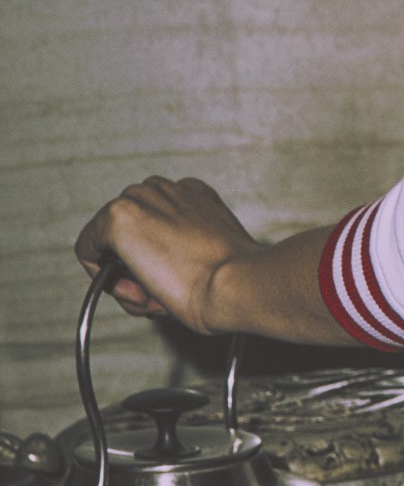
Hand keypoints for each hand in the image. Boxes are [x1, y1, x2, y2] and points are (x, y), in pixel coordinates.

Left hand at [74, 177, 262, 335]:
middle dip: (136, 265)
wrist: (234, 282)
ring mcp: (139, 199)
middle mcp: (164, 189)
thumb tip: (152, 271)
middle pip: (128, 230)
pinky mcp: (118, 218)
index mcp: (193, 192)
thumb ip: (183, 250)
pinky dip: (99, 275)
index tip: (168, 279)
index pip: (153, 220)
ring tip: (151, 296)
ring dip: (122, 273)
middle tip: (157, 294)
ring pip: (107, 241)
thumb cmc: (233, 278)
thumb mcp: (212, 252)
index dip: (154, 256)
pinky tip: (131, 289)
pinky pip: (86, 248)